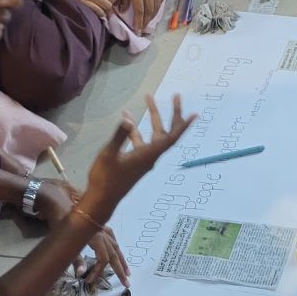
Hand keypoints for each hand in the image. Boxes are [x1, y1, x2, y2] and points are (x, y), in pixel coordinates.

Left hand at [38, 181, 130, 291]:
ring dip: (122, 259)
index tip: (89, 281)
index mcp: (95, 238)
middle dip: (120, 269)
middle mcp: (101, 233)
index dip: (98, 272)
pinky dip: (115, 246)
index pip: (103, 259)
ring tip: (127, 271)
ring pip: (115, 246)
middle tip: (127, 283)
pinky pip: (112, 237)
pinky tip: (116, 250)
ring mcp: (101, 228)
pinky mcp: (98, 225)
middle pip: (114, 254)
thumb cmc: (59, 220)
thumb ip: (74, 258)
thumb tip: (81, 273)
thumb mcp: (64, 240)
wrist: (57, 201)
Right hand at [82, 94, 196, 219]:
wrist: (101, 200)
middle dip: (171, 114)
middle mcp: (150, 157)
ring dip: (152, 117)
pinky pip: (140, 141)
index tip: (195, 114)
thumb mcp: (109, 155)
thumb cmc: (105, 179)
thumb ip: (119, 136)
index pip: (172, 138)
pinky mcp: (135, 162)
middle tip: (176, 96)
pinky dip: (135, 129)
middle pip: (166, 132)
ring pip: (153, 135)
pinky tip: (126, 117)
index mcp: (148, 155)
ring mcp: (143, 159)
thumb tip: (128, 119)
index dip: (183, 125)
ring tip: (148, 97)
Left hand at [117, 0, 167, 34]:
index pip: (139, 10)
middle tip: (142, 29)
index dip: (138, 21)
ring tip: (148, 22)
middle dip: (146, 21)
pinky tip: (155, 9)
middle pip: (149, 10)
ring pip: (157, 5)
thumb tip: (123, 9)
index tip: (136, 30)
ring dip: (152, 15)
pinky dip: (159, 6)